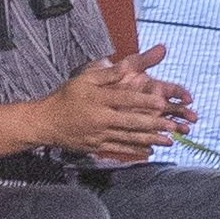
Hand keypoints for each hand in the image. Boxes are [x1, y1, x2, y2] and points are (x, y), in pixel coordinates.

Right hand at [48, 52, 185, 163]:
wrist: (46, 122)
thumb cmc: (66, 96)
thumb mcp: (84, 79)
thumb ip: (108, 75)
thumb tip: (127, 67)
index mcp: (98, 99)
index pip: (125, 99)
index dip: (145, 101)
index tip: (162, 102)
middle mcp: (100, 118)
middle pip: (131, 122)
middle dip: (154, 124)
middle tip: (173, 126)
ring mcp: (98, 135)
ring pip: (128, 138)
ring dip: (150, 140)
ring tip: (169, 141)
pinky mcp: (96, 146)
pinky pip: (119, 149)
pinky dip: (135, 151)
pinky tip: (149, 151)